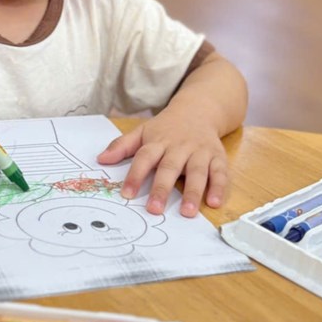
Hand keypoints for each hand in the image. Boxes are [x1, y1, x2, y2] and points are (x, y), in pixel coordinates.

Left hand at [97, 110, 228, 216]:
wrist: (199, 109)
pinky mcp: (217, 157)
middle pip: (170, 167)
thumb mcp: (143, 131)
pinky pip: (220, 172)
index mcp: (158, 141)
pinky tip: (214, 203)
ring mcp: (199, 152)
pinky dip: (219, 187)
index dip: (135, 176)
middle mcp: (179, 147)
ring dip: (193, 192)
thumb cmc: (167, 127)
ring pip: (197, 172)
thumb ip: (122, 146)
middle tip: (154, 209)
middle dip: (162, 189)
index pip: (144, 158)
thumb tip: (101, 159)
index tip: (126, 194)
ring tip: (187, 212)